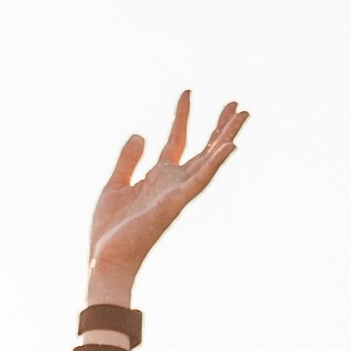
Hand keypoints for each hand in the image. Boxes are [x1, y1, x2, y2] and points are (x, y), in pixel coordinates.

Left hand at [82, 88, 248, 309]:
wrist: (106, 258)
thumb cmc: (111, 230)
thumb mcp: (115, 184)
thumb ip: (128, 160)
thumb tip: (140, 133)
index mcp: (158, 177)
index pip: (176, 140)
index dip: (182, 115)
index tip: (187, 91)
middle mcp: (174, 182)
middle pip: (203, 147)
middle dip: (218, 125)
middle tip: (236, 103)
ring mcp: (178, 192)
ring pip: (209, 159)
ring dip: (227, 136)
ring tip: (244, 114)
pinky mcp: (176, 203)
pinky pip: (201, 180)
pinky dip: (216, 163)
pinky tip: (230, 146)